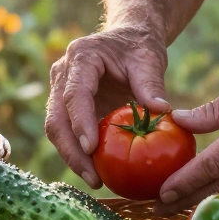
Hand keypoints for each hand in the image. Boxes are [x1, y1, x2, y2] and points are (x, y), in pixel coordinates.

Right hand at [45, 26, 169, 187]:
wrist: (127, 39)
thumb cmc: (138, 46)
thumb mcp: (149, 58)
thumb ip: (151, 83)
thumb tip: (161, 111)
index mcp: (80, 57)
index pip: (74, 94)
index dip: (80, 122)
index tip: (91, 148)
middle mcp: (63, 75)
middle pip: (57, 118)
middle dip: (71, 151)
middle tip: (93, 177)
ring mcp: (61, 92)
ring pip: (57, 130)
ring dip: (73, 158)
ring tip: (96, 180)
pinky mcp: (67, 109)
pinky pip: (68, 134)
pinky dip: (79, 154)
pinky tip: (97, 172)